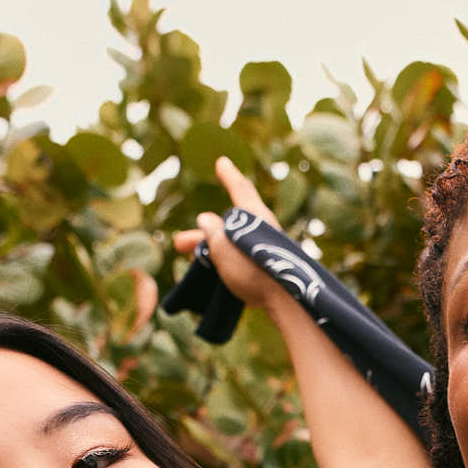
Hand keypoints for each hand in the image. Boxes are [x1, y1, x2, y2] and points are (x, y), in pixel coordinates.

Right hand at [170, 155, 284, 310]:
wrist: (289, 304)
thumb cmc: (254, 273)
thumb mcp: (224, 249)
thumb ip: (212, 233)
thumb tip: (206, 219)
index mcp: (255, 216)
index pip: (240, 189)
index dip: (229, 176)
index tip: (221, 163)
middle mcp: (264, 228)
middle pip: (228, 225)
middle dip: (202, 235)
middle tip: (178, 244)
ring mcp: (269, 250)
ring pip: (234, 244)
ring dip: (210, 251)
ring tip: (189, 262)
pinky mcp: (272, 270)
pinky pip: (243, 260)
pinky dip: (226, 262)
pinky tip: (215, 272)